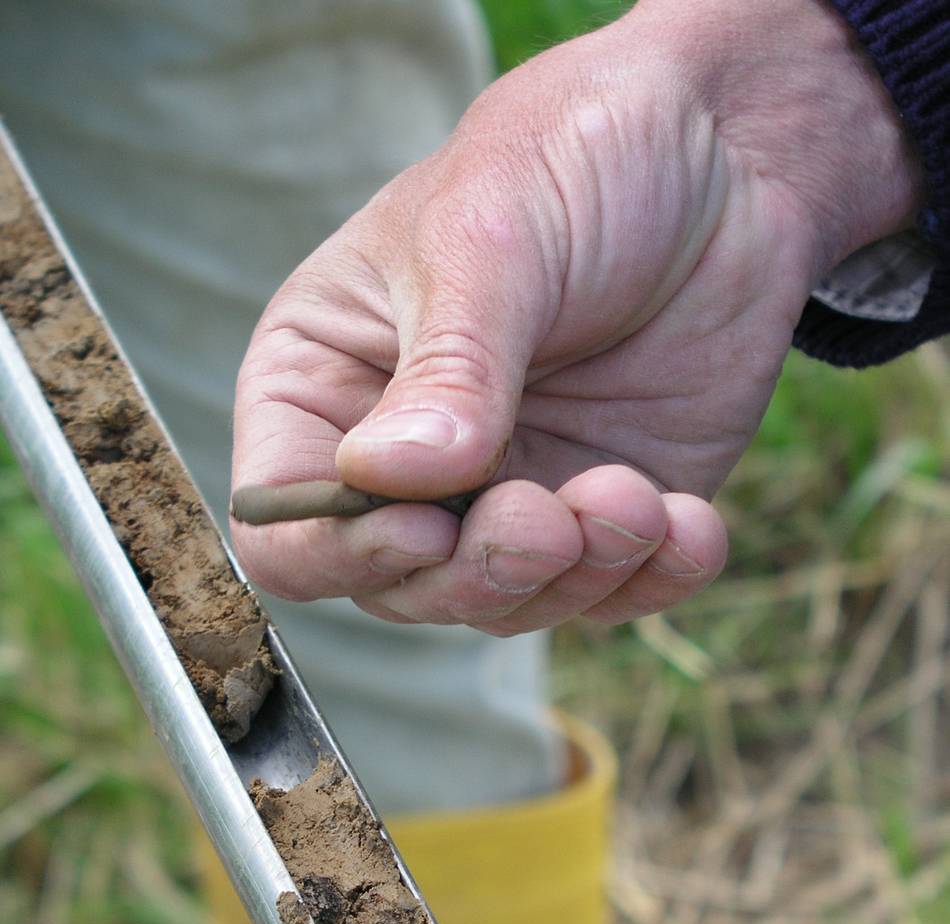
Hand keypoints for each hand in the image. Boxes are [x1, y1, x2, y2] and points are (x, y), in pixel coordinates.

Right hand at [231, 0, 921, 633]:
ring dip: (573, 575)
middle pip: (401, 581)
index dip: (341, 547)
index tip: (425, 522)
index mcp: (330, 378)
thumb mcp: (491, 236)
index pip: (284, 516)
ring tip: (634, 498)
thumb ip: (445, 366)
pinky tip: (689, 526)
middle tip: (547, 518)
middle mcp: (410, 450)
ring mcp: (508, 483)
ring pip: (508, 599)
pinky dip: (651, 578)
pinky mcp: (602, 499)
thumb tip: (384, 477)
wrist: (720, 148)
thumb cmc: (573, 156)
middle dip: (479, 570)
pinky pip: (613, 586)